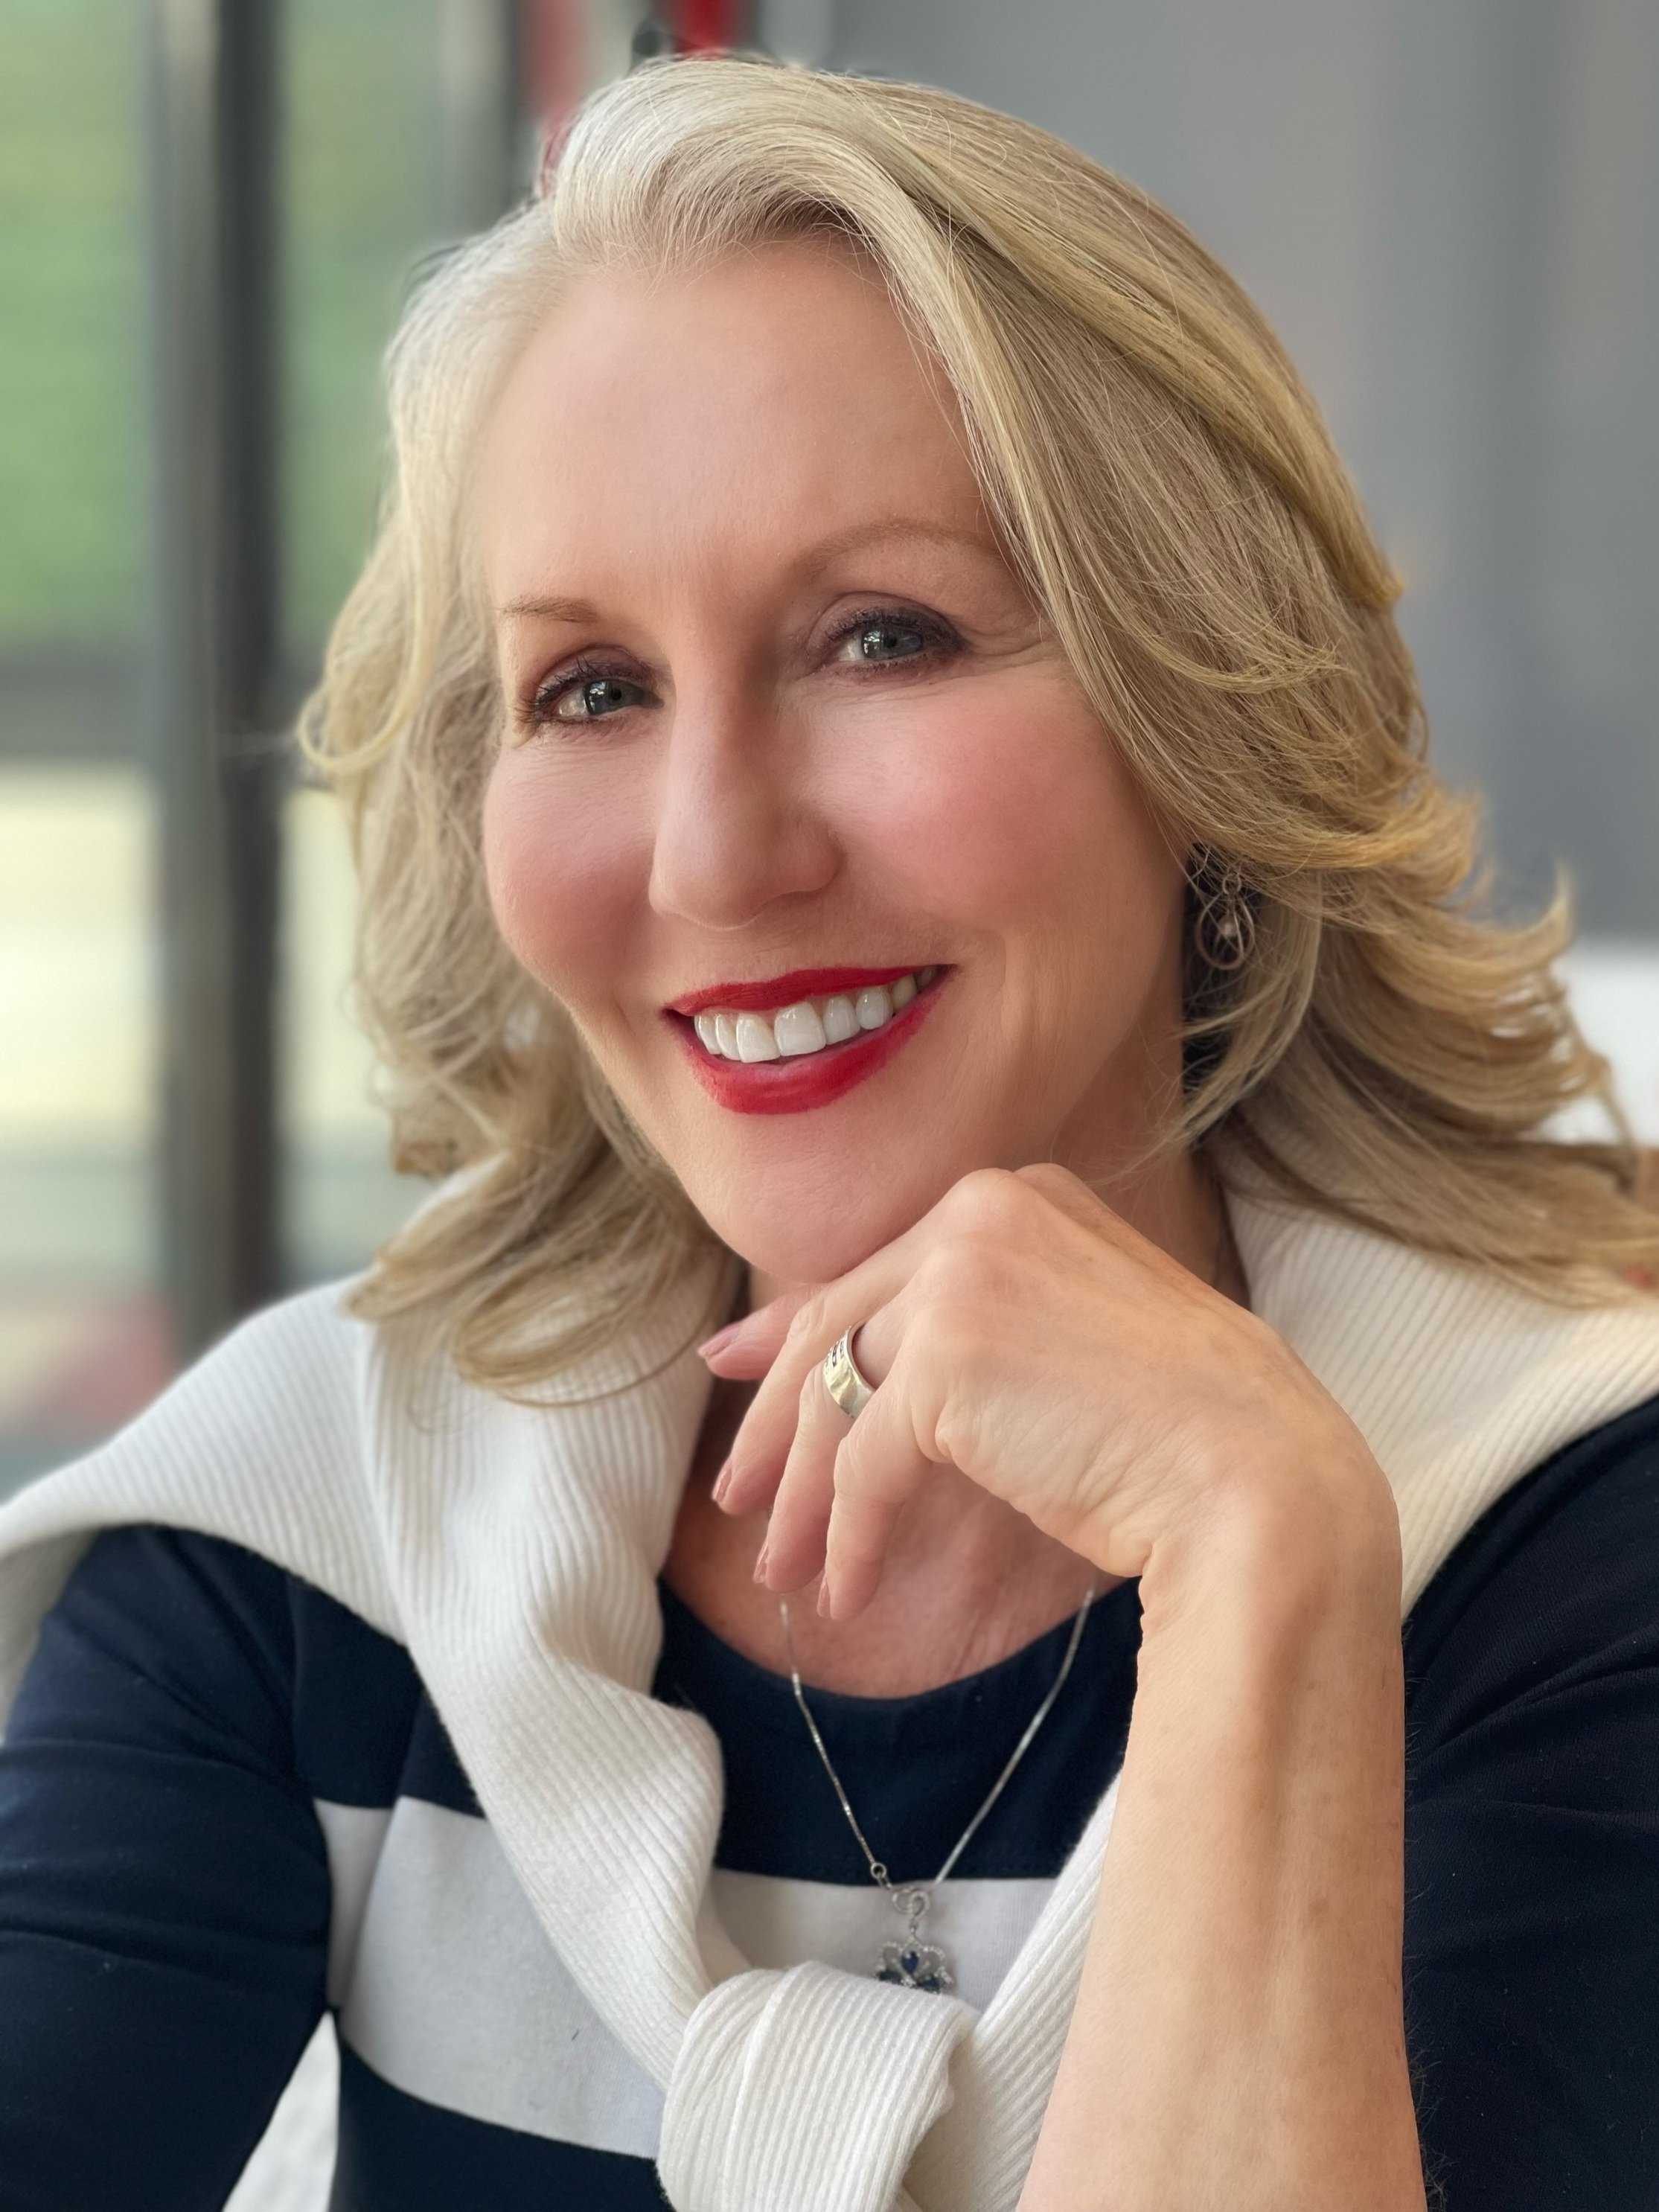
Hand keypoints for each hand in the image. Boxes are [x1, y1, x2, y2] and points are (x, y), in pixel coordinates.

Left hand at [703, 1164, 1385, 1618]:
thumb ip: (971, 1328)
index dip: (796, 1332)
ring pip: (839, 1392)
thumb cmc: (1190, 1430)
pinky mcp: (945, 1359)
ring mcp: (959, 1276)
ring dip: (803, 1495)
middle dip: (780, 1422)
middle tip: (739, 1498)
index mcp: (1020, 1196)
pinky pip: (864, 1461)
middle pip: (839, 1324)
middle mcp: (980, 1212)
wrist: (1260, 1479)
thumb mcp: (1070, 1343)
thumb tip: (856, 1358)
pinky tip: (849, 1588)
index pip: (878, 1271)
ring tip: (784, 1571)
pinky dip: (849, 1533)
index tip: (737, 1372)